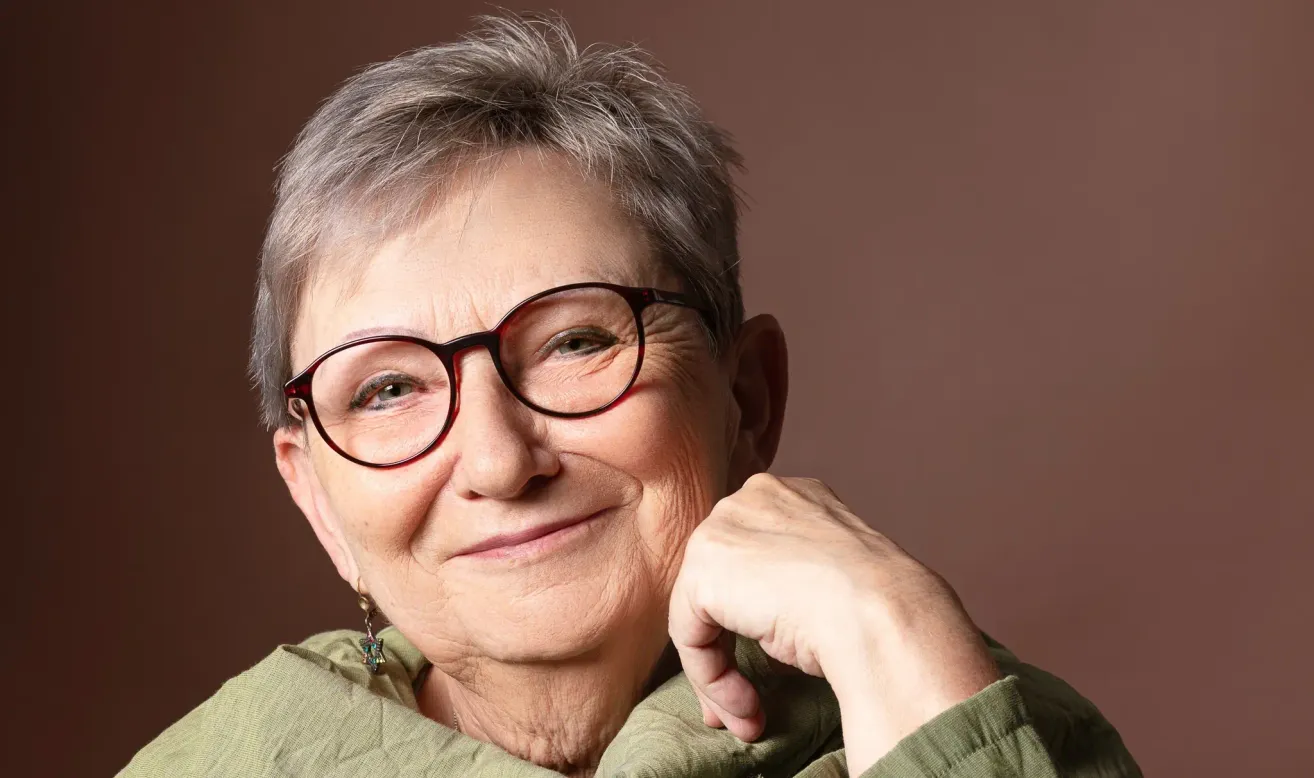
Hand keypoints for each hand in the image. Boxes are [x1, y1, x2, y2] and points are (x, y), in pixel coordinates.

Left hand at [667, 473, 999, 772]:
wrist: (882, 612)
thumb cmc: (875, 608)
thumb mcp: (830, 585)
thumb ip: (789, 588)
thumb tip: (764, 630)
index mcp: (791, 496)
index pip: (750, 557)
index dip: (749, 617)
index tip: (766, 667)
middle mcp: (752, 499)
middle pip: (718, 582)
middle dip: (725, 648)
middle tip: (744, 703)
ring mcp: (724, 527)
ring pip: (699, 612)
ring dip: (719, 673)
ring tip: (749, 714)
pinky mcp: (704, 568)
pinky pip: (690, 635)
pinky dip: (712, 679)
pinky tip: (747, 705)